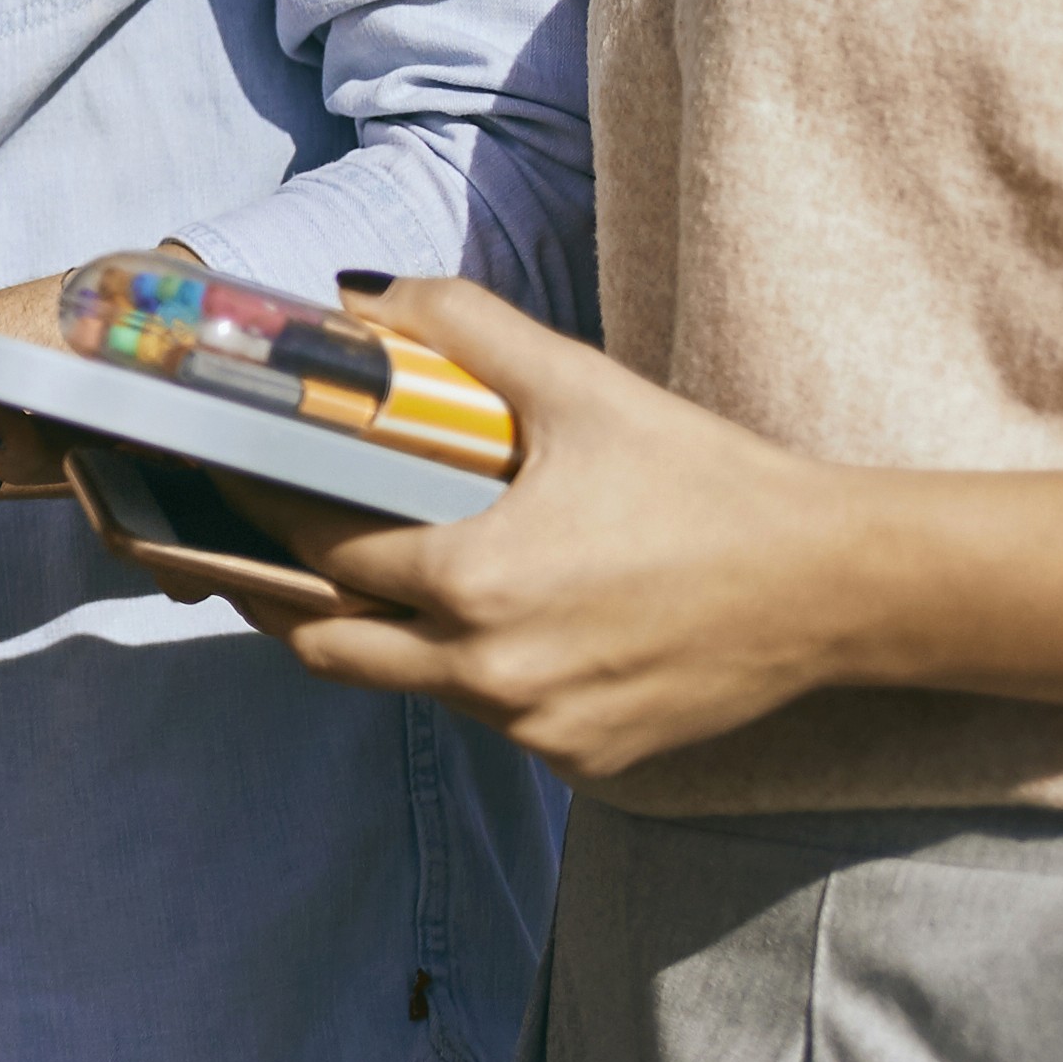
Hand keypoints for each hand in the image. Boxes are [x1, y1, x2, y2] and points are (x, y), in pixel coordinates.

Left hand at [263, 280, 878, 779]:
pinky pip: (495, 717)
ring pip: (414, 685)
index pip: (323, 553)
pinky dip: (478, 671)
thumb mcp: (580, 385)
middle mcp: (492, 673)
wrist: (830, 586)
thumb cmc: (707, 482)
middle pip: (334, 648)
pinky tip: (504, 620)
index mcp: (475, 582)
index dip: (268, 515)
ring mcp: (537, 729)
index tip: (232, 485)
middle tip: (256, 557)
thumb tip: (361, 300)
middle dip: (283, 602)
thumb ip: (462, 328)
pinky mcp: (584, 761)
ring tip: (376, 573)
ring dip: (387, 634)